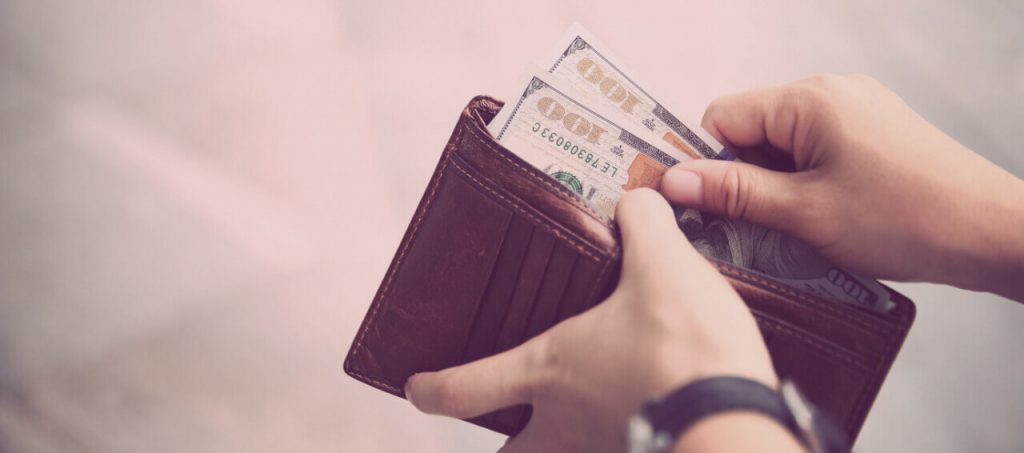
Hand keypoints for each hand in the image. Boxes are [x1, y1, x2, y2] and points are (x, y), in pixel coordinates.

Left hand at [403, 189, 790, 451]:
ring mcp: (604, 447)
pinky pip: (620, 448)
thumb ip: (644, 222)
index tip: (416, 389)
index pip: (465, 390)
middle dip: (503, 445)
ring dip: (565, 443)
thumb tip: (638, 199)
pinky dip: (622, 437)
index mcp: (550, 370)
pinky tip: (649, 412)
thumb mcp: (663, 264)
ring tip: (585, 418)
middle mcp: (567, 422)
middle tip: (506, 432)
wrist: (737, 423)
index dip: (433, 389)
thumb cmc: (684, 349)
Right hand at [662, 74, 1023, 299]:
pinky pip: (813, 151)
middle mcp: (830, 92)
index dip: (704, 163)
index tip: (699, 206)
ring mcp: (855, 109)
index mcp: (808, 100)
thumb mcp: (804, 212)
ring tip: (792, 227)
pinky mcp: (871, 131)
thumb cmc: (907, 218)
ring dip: (774, 185)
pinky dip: (803, 182)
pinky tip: (817, 218)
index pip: (722, 118)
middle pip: (751, 129)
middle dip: (741, 177)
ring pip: (782, 145)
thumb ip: (734, 193)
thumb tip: (673, 180)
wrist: (992, 232)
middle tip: (748, 227)